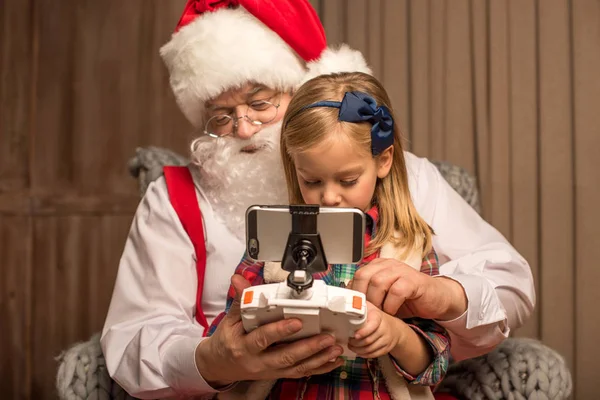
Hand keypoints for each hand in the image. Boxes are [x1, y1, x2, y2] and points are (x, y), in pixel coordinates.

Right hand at [196, 274, 344, 386]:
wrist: (221, 366)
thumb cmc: (227, 341)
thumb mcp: (229, 321)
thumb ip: (240, 301)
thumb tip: (239, 279)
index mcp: (244, 347)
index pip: (263, 339)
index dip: (280, 331)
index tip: (297, 321)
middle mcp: (259, 362)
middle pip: (286, 356)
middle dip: (309, 347)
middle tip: (327, 336)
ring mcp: (270, 370)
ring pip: (297, 367)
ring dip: (319, 358)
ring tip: (335, 347)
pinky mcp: (279, 374)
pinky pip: (301, 373)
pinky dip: (319, 367)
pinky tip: (333, 360)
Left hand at [348, 301, 403, 358]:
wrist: (395, 329)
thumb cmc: (376, 317)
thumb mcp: (370, 308)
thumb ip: (360, 305)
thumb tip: (345, 301)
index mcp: (378, 317)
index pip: (372, 325)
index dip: (363, 331)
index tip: (354, 335)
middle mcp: (384, 329)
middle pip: (369, 340)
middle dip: (356, 343)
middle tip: (349, 341)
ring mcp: (386, 340)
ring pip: (370, 349)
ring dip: (358, 349)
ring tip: (351, 346)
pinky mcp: (386, 349)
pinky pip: (374, 354)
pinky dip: (364, 354)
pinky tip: (358, 351)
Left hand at [350, 258, 466, 319]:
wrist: (436, 298)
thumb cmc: (408, 298)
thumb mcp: (384, 297)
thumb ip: (368, 296)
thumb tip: (348, 303)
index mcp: (379, 266)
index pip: (358, 274)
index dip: (353, 292)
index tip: (353, 308)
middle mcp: (388, 265)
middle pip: (364, 275)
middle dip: (362, 296)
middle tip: (367, 311)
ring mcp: (402, 271)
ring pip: (378, 281)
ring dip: (376, 301)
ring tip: (380, 313)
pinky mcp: (414, 281)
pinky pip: (397, 290)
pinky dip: (391, 304)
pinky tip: (393, 311)